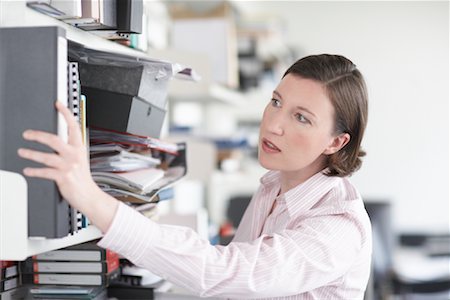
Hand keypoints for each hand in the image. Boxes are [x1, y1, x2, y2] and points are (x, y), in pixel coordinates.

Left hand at [17, 101, 117, 231]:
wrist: (89, 195)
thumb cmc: (83, 178)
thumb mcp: (80, 159)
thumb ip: (70, 148)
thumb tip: (55, 140)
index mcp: (79, 147)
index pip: (74, 126)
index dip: (66, 113)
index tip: (58, 104)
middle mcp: (74, 154)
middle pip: (54, 139)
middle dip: (37, 135)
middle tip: (27, 134)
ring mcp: (69, 166)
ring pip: (46, 156)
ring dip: (31, 153)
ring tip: (21, 151)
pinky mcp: (63, 177)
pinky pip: (44, 172)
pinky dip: (34, 171)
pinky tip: (27, 170)